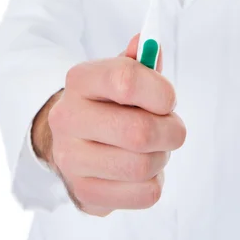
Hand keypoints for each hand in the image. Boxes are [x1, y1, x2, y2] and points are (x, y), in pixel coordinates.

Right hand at [46, 34, 185, 216]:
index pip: (126, 80)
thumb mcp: (120, 74)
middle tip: (172, 128)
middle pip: (139, 131)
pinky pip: (145, 194)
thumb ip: (140, 61)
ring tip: (154, 148)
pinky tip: (141, 170)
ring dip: (163, 156)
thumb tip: (149, 45)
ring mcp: (71, 160)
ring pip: (143, 165)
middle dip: (170, 130)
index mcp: (79, 80)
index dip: (160, 92)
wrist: (73, 140)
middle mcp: (67, 118)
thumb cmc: (108, 103)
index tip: (168, 99)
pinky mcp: (85, 193)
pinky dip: (154, 181)